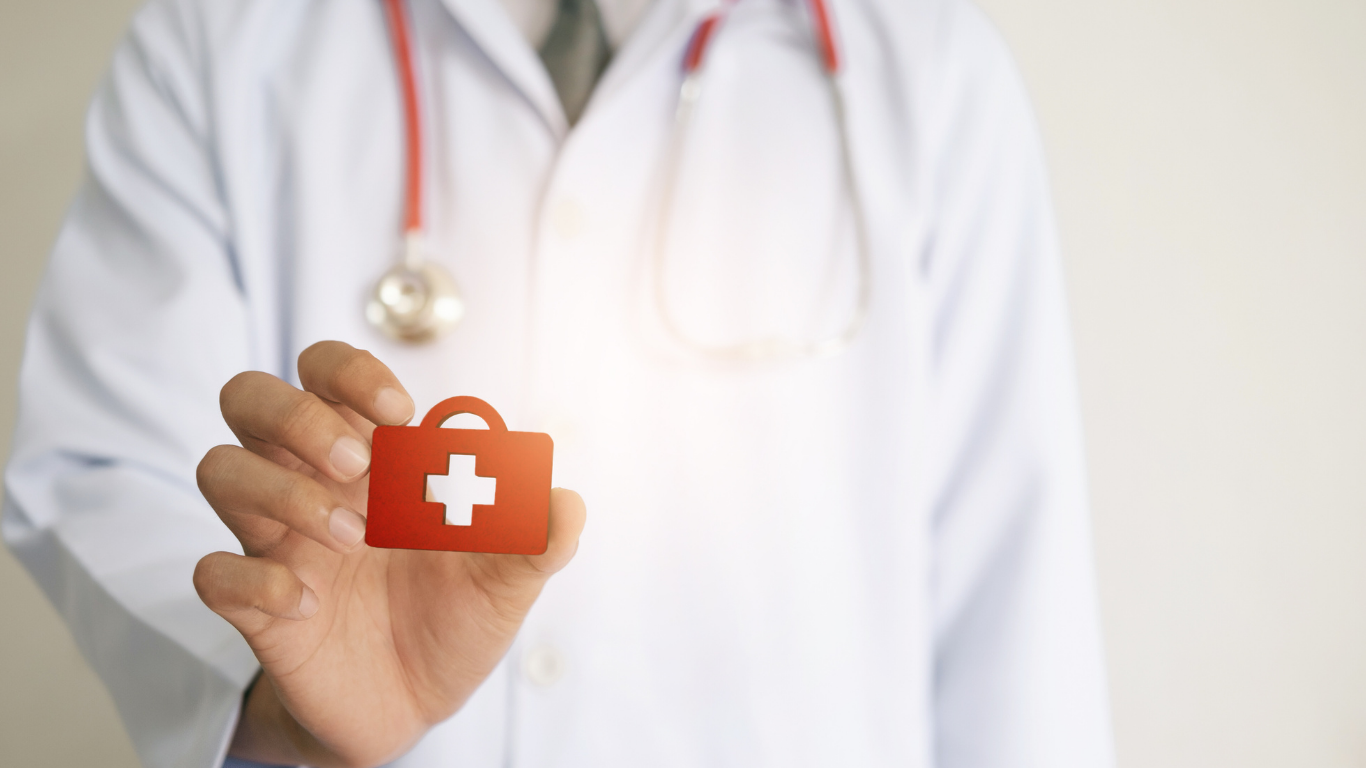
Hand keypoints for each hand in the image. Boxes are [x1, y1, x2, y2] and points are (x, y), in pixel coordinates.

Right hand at [193, 341, 584, 766]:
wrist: (416, 705)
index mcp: (370, 458)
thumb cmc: (454, 618)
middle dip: (297, 415)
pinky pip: (212, 572)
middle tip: (358, 464)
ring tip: (351, 535)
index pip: (325, 372)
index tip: (399, 412)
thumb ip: (539, 540)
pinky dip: (256, 579)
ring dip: (281, 491)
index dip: (351, 372)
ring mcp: (275, 541)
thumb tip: (566, 501)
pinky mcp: (254, 605)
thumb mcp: (508, 580)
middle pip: (250, 398)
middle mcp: (310, 484)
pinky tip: (310, 603)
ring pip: (219, 469)